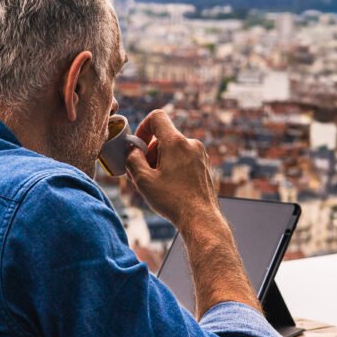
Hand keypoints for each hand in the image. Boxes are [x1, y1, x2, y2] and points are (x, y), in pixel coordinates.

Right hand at [125, 109, 219, 228]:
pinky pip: (184, 158)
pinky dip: (173, 166)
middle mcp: (191, 144)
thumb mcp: (143, 180)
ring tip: (157, 183)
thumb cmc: (173, 200)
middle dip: (150, 152)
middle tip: (144, 173)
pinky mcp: (204, 165)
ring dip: (161, 161)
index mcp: (176, 142)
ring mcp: (200, 155)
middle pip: (164, 137)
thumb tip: (132, 150)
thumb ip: (133, 159)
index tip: (138, 145)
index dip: (143, 127)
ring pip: (174, 149)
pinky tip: (170, 186)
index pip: (157, 117)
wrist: (200, 218)